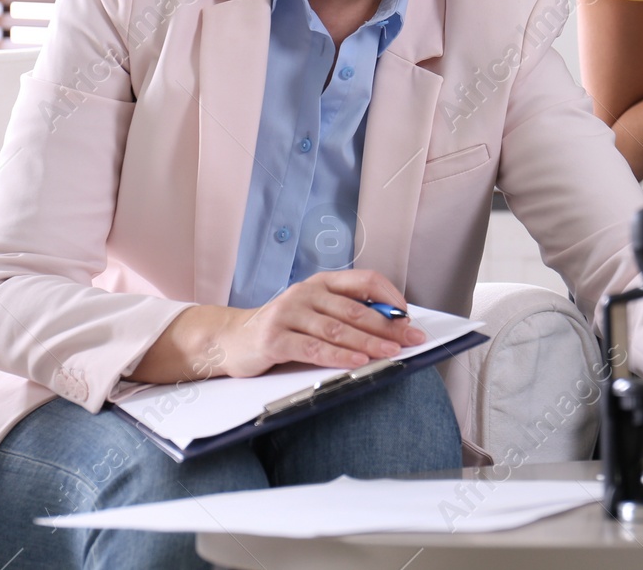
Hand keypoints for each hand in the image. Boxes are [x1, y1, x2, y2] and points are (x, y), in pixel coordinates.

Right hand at [215, 269, 426, 375]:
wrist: (232, 338)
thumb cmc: (282, 328)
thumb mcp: (313, 312)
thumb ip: (343, 314)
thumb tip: (391, 326)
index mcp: (321, 283)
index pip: (365, 280)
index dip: (391, 298)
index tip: (409, 317)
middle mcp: (305, 293)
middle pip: (355, 309)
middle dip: (388, 326)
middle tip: (411, 339)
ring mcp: (288, 314)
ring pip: (337, 329)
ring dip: (368, 342)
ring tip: (391, 353)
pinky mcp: (274, 338)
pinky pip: (313, 348)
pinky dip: (338, 356)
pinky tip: (357, 362)